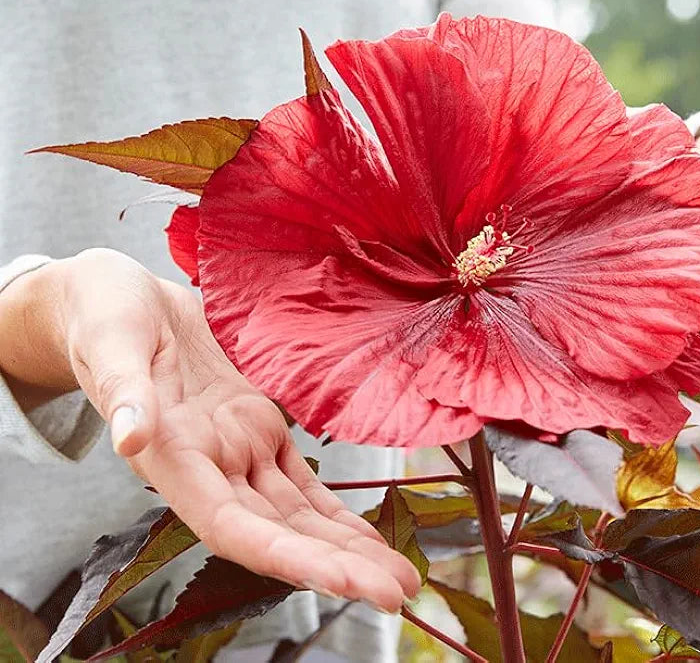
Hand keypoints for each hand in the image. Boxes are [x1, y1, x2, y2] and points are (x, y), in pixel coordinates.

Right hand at [0, 249, 419, 610]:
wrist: (122, 300)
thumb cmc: (106, 318)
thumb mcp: (112, 343)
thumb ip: (124, 392)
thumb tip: (130, 437)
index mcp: (172, 460)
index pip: (231, 526)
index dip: (284, 557)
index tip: (340, 581)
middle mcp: (210, 471)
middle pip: (277, 534)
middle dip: (336, 566)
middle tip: (397, 592)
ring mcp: (237, 453)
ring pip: (297, 515)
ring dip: (346, 548)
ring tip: (399, 577)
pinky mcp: (257, 429)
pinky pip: (301, 482)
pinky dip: (335, 512)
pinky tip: (367, 539)